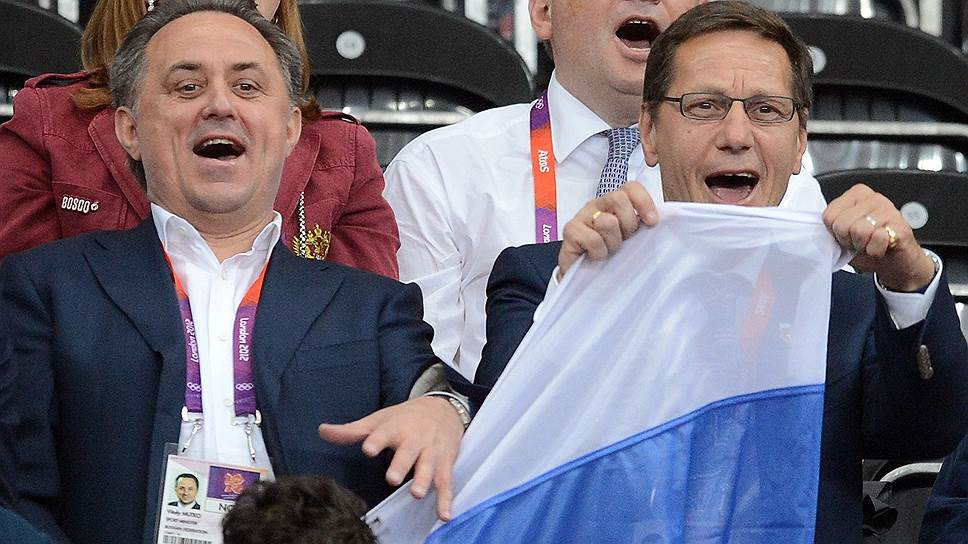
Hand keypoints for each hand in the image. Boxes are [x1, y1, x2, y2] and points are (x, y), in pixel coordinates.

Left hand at [318, 397, 464, 520]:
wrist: (443, 408)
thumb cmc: (404, 418)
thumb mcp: (379, 420)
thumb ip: (351, 431)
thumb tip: (322, 431)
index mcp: (395, 428)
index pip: (384, 434)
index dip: (376, 441)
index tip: (368, 449)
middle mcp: (414, 440)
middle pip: (407, 452)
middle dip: (401, 465)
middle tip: (393, 478)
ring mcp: (431, 452)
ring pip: (428, 467)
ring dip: (424, 480)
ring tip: (417, 494)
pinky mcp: (445, 463)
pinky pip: (446, 482)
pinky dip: (447, 499)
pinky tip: (444, 515)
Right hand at [558, 182, 658, 276]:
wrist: (583, 275)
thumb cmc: (609, 255)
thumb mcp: (630, 239)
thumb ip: (642, 226)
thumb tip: (657, 221)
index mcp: (614, 204)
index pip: (631, 188)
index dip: (644, 202)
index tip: (652, 222)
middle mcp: (598, 205)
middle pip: (619, 198)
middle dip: (628, 224)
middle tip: (624, 240)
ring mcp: (582, 216)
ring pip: (607, 221)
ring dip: (612, 243)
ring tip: (608, 251)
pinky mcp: (570, 230)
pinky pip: (593, 239)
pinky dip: (598, 252)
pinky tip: (595, 256)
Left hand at [823, 184, 934, 290]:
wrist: (895, 262)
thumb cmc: (869, 246)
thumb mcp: (843, 234)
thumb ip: (833, 224)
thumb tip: (824, 225)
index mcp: (856, 195)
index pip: (829, 216)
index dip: (836, 234)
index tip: (848, 235)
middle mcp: (873, 198)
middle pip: (842, 225)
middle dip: (849, 241)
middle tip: (861, 242)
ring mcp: (889, 209)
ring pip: (858, 231)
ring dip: (863, 246)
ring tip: (871, 243)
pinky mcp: (900, 225)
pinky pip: (877, 238)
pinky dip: (876, 250)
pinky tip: (882, 247)